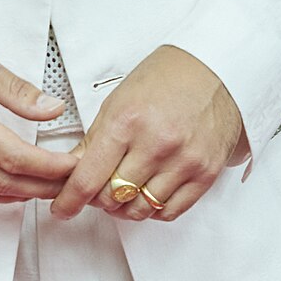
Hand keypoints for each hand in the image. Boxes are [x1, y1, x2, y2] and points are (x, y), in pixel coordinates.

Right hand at [0, 22, 80, 202]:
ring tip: (46, 187)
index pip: (15, 157)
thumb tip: (53, 110)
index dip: (50, 167)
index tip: (73, 165)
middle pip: (2, 183)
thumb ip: (14, 89)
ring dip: (18, 195)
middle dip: (42, 187)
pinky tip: (7, 188)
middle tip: (69, 183)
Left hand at [49, 45, 247, 223]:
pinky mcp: (205, 173)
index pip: (88, 178)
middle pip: (112, 197)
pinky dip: (153, 210)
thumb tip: (71, 171)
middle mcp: (156, 144)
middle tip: (98, 189)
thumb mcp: (119, 100)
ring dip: (126, 207)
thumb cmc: (167, 78)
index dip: (69, 200)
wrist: (218, 69)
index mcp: (127, 121)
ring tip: (123, 191)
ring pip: (141, 209)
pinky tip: (148, 195)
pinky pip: (170, 211)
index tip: (62, 208)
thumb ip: (95, 140)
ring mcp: (184, 161)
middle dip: (98, 198)